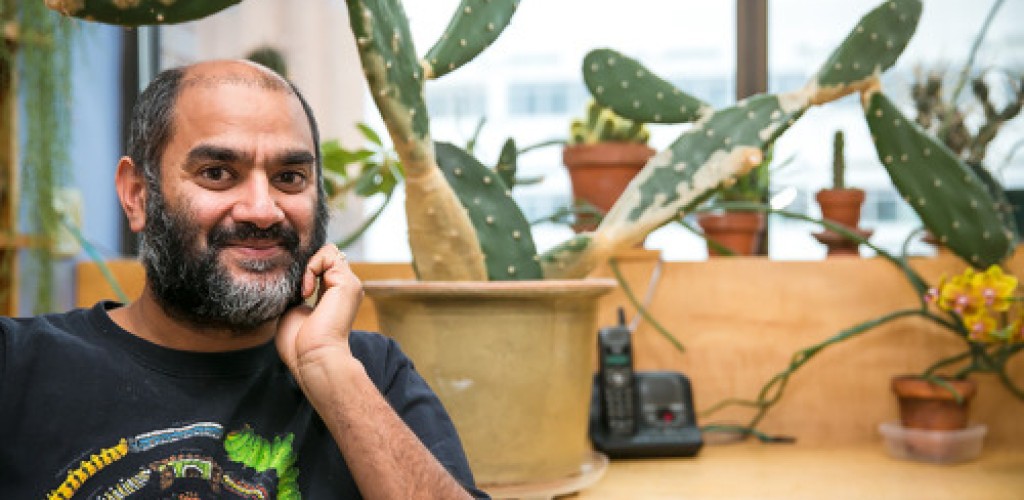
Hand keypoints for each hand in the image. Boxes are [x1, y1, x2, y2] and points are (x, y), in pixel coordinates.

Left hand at [276, 244, 363, 376]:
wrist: (312, 357)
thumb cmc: (299, 344)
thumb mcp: (294, 310)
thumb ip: (296, 291)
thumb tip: (291, 275)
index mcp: (334, 296)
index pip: (324, 266)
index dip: (307, 268)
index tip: (294, 290)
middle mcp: (345, 289)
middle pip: (328, 255)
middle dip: (307, 265)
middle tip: (297, 289)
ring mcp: (350, 284)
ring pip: (330, 251)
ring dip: (309, 266)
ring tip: (302, 291)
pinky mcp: (348, 283)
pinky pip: (328, 255)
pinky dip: (311, 267)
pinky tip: (306, 291)